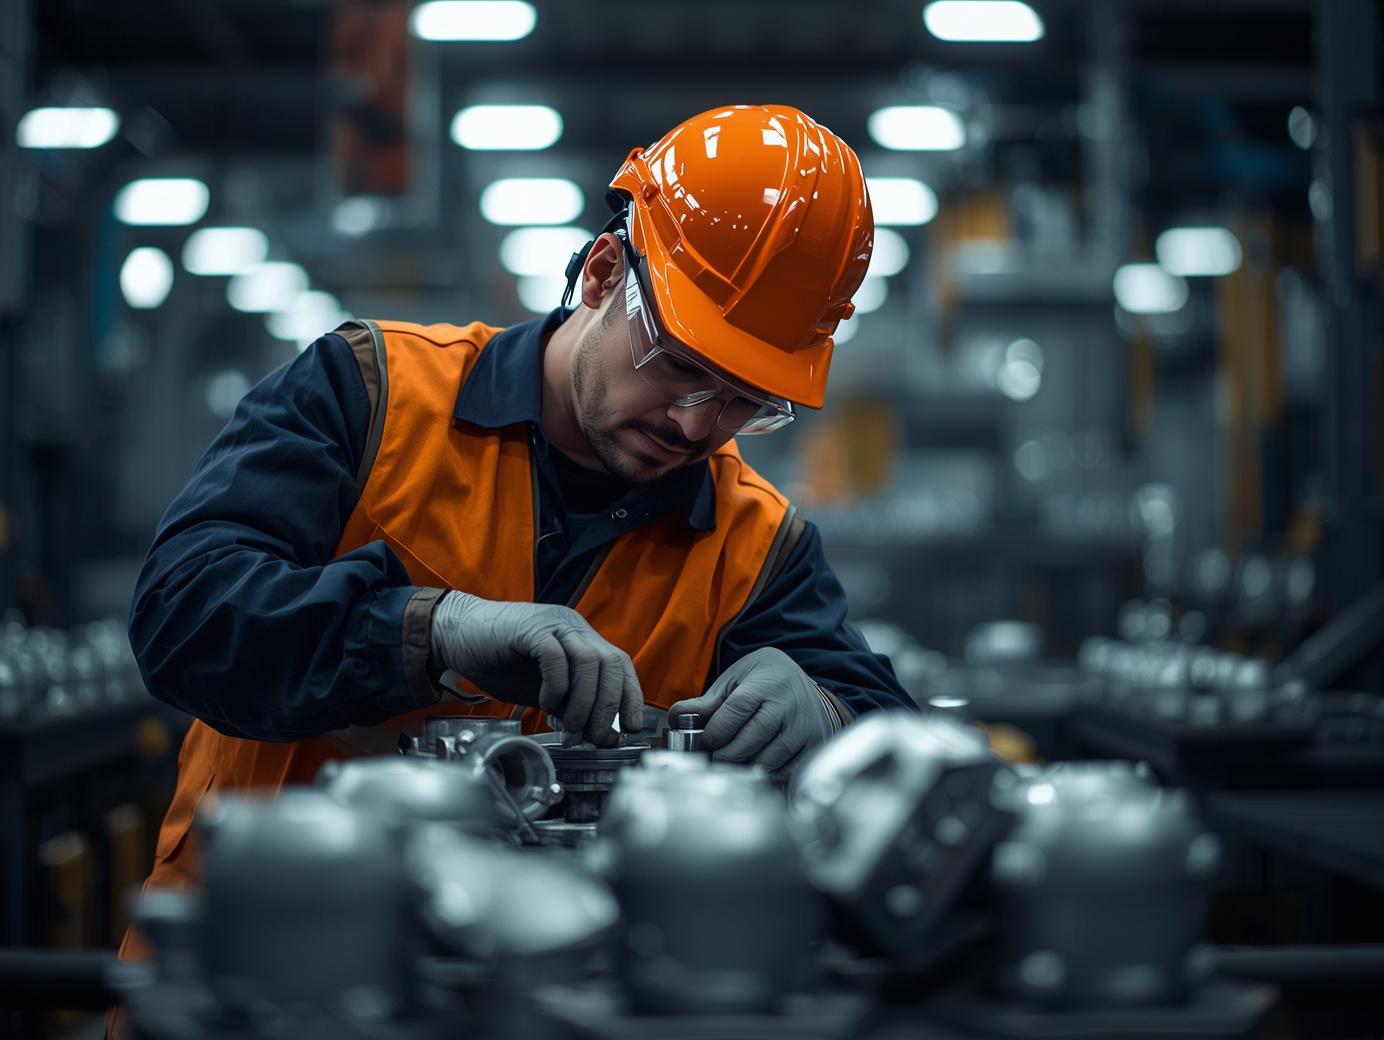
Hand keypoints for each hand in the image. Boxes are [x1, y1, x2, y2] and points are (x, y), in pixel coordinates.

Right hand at [430, 592, 642, 746]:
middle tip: (596, 736)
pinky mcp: (529, 628)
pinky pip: (555, 656)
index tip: (632, 728)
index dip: (631, 697)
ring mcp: (553, 624)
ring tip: (571, 727)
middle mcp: (573, 627)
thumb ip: (570, 707)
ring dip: (585, 702)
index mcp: (581, 639)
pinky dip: (557, 685)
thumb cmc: (499, 662)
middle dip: (609, 706)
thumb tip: (600, 734)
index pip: (620, 665)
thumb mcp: (543, 692)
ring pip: (589, 661)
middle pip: (612, 663)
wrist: (456, 635)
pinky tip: (545, 703)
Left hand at [666, 647, 833, 775]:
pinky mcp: (813, 746)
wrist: (807, 687)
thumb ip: (708, 701)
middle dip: (725, 754)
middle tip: (714, 757)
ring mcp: (805, 727)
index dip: (717, 731)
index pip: (737, 710)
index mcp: (766, 682)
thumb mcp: (737, 679)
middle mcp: (789, 704)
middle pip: (750, 740)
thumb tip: (676, 718)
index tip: (706, 741)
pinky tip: (756, 765)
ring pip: (767, 760)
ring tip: (733, 762)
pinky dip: (766, 775)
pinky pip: (785, 772)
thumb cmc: (766, 682)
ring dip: (744, 767)